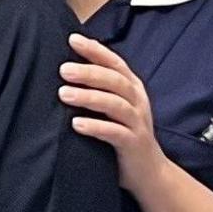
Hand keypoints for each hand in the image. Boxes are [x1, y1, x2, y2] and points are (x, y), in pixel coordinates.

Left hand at [60, 34, 170, 187]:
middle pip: (114, 81)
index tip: (72, 40)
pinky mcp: (133, 144)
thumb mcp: (115, 108)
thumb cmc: (125, 135)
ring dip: (89, 97)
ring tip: (64, 94)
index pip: (115, 63)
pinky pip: (115, 133)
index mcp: (132, 88)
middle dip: (89, 73)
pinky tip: (76, 124)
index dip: (95, 50)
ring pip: (115, 104)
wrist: (149, 172)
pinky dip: (96, 127)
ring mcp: (137, 122)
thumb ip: (100, 89)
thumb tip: (68, 68)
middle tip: (63, 70)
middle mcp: (137, 101)